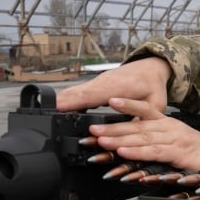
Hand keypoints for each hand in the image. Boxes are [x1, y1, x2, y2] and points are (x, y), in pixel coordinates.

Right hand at [56, 57, 171, 112]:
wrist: (150, 67)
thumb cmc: (153, 86)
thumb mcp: (155, 104)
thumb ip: (142, 117)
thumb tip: (132, 132)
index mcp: (118, 87)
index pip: (93, 95)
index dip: (76, 101)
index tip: (60, 108)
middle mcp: (103, 83)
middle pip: (77, 93)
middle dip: (61, 103)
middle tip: (45, 116)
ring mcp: (97, 82)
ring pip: (74, 91)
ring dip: (60, 102)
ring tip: (45, 114)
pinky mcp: (94, 85)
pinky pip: (77, 92)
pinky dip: (66, 99)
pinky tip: (56, 110)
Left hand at [87, 98, 199, 171]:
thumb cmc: (199, 155)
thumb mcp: (175, 145)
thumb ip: (156, 144)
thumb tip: (134, 146)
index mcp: (168, 123)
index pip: (144, 109)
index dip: (127, 104)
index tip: (108, 99)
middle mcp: (170, 127)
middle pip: (137, 126)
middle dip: (112, 128)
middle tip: (91, 130)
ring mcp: (175, 138)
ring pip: (142, 137)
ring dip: (120, 139)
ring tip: (101, 140)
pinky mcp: (179, 152)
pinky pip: (154, 151)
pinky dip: (137, 151)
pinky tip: (123, 152)